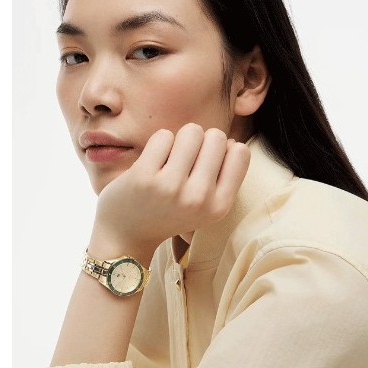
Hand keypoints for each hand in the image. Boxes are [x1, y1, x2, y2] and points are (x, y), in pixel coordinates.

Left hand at [91, 124, 250, 260]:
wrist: (126, 236)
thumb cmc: (169, 212)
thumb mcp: (205, 205)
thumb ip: (223, 175)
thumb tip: (230, 140)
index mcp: (220, 206)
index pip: (241, 152)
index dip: (223, 150)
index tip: (206, 164)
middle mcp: (199, 199)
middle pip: (217, 136)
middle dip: (202, 142)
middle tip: (184, 161)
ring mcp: (171, 187)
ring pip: (192, 131)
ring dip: (180, 139)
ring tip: (169, 160)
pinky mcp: (144, 176)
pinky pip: (164, 136)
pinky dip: (158, 143)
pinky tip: (152, 162)